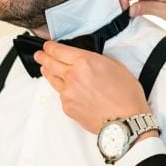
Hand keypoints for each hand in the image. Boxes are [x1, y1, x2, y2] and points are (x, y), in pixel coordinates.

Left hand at [35, 43, 153, 134]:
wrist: (125, 120)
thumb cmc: (125, 94)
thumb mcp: (114, 65)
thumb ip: (96, 60)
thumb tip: (87, 60)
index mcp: (84, 61)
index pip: (59, 50)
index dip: (51, 47)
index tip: (47, 45)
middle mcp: (72, 76)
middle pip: (51, 64)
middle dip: (44, 57)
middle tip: (39, 54)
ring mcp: (68, 93)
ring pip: (53, 80)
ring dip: (48, 72)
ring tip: (44, 68)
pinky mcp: (68, 108)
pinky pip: (61, 95)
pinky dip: (61, 90)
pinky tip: (64, 88)